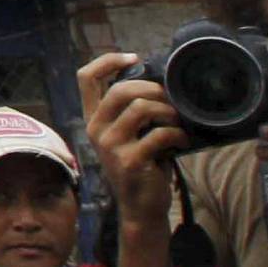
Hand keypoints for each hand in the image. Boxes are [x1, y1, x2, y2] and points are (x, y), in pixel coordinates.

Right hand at [77, 52, 186, 226]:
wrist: (141, 208)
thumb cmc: (140, 165)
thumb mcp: (126, 134)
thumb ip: (130, 110)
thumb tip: (158, 80)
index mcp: (93, 118)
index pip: (86, 77)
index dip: (108, 60)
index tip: (134, 57)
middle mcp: (95, 129)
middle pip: (120, 89)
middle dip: (153, 88)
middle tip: (170, 100)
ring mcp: (110, 146)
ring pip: (141, 108)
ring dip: (168, 111)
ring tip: (178, 122)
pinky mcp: (129, 161)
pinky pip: (159, 134)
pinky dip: (176, 134)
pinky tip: (181, 141)